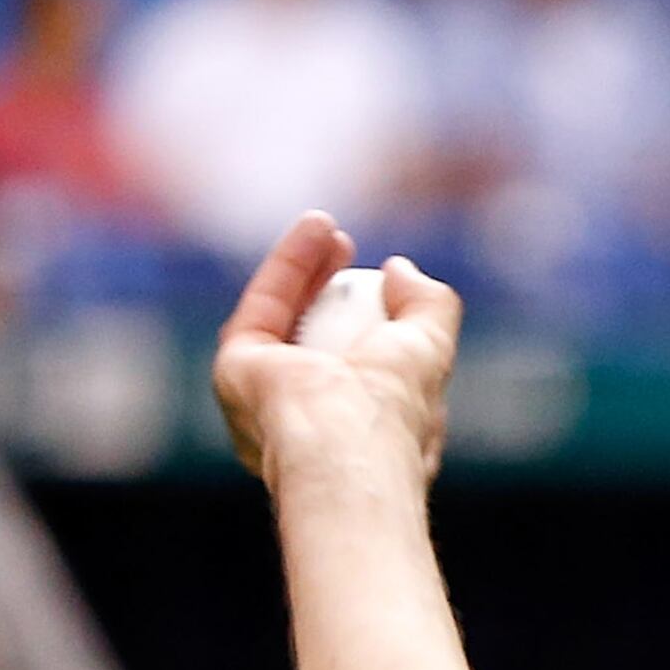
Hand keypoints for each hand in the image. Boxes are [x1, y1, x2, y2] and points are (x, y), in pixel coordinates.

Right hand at [211, 212, 461, 487]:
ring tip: (327, 225)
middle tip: (345, 244)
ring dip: (305, 267)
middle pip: (314, 341)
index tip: (386, 280)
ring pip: (284, 321)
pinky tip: (313, 229)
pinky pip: (263, 309)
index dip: (373, 322)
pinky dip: (289, 264)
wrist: (343, 444)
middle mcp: (312, 422)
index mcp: (362, 434)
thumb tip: (399, 269)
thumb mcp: (432, 350)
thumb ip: (428, 307)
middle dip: (329, 287)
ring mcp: (269, 401)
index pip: (365, 374)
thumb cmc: (394, 410)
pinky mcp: (237, 375)